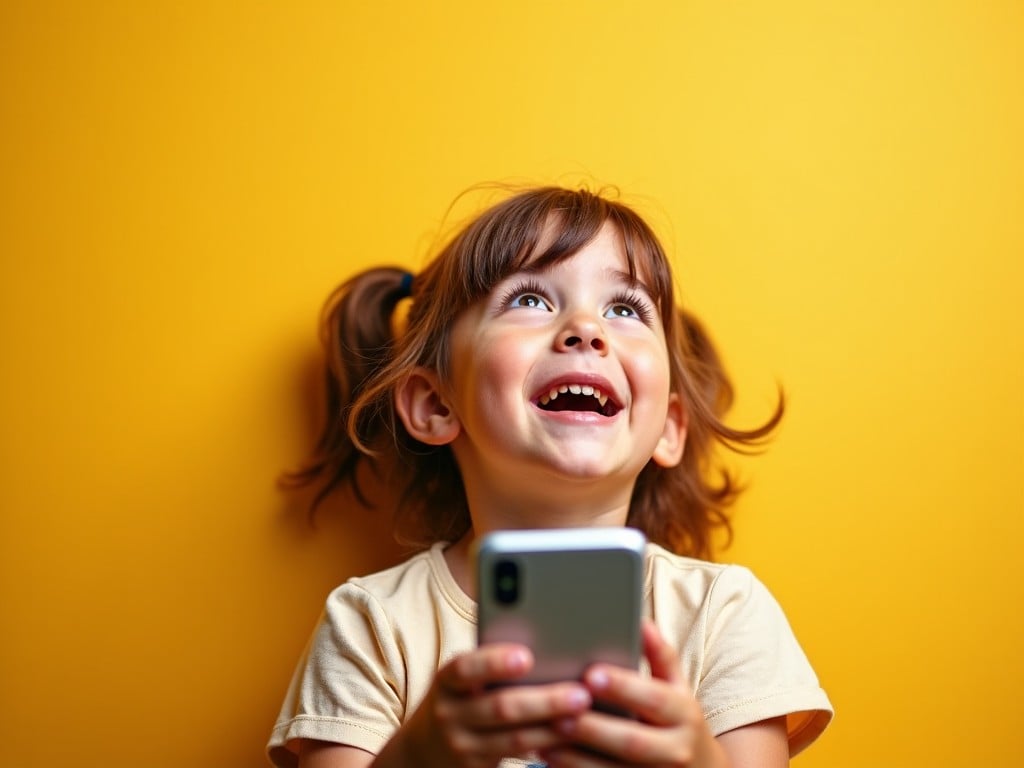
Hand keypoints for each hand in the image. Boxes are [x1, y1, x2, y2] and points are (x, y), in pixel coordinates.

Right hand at [383, 643, 592, 767]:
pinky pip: (517, 759)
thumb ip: (490, 662)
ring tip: (584, 714)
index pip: (465, 668)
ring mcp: (462, 746)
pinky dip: (546, 746)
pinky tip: (570, 736)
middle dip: (544, 700)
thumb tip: (541, 638)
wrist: (425, 749)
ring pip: (514, 739)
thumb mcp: (461, 679)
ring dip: (553, 727)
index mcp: (446, 680)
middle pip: (500, 707)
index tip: (526, 657)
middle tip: (581, 693)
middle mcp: (449, 713)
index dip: (494, 662)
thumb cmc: (460, 698)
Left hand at [539, 620, 728, 767]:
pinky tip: (551, 760)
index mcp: (684, 714)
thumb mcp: (679, 688)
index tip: (591, 674)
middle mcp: (674, 750)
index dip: (623, 687)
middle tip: (559, 713)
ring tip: (545, 739)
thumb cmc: (681, 722)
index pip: (654, 698)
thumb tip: (641, 621)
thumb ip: (660, 656)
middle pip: (631, 741)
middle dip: (594, 728)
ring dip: (576, 758)